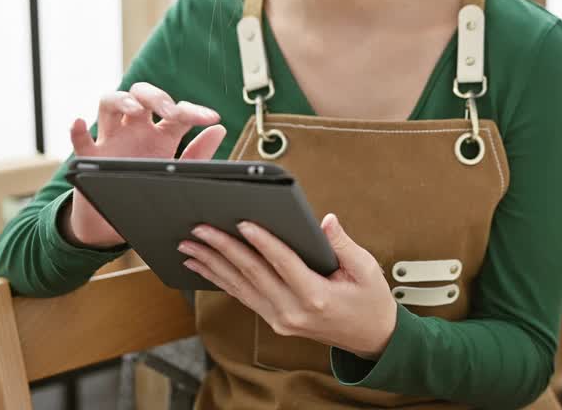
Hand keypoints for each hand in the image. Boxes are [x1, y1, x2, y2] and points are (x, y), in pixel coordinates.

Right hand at [64, 82, 227, 247]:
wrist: (115, 225)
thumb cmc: (147, 191)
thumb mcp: (175, 173)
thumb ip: (198, 154)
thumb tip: (219, 129)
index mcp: (161, 134)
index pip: (177, 112)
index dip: (194, 111)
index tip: (211, 119)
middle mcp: (136, 130)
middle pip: (141, 94)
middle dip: (156, 96)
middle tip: (169, 111)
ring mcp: (111, 139)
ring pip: (109, 103)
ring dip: (121, 100)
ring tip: (134, 108)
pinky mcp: (88, 158)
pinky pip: (79, 140)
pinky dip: (76, 131)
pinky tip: (79, 123)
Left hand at [178, 214, 396, 358]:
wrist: (371, 339)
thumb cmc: (370, 303)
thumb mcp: (367, 269)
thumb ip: (343, 244)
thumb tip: (325, 221)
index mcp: (316, 297)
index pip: (282, 264)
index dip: (262, 241)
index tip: (243, 222)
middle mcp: (293, 312)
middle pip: (252, 274)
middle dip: (223, 248)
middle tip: (201, 229)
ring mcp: (280, 319)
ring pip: (240, 287)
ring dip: (213, 264)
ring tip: (190, 246)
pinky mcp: (275, 320)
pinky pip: (243, 297)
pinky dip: (221, 280)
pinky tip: (205, 266)